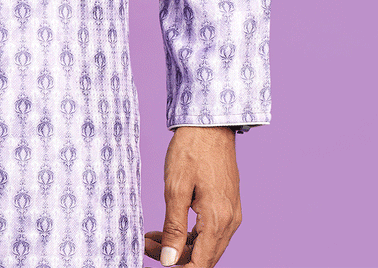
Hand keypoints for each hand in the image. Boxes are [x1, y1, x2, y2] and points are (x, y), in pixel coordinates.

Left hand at [144, 126, 240, 266]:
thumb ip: (174, 228)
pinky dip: (191, 234)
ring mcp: (231, 213)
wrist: (210, 123)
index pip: (201, 265)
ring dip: (181, 246)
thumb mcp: (175, 188)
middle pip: (204, 257)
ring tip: (152, 236)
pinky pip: (211, 231)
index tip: (154, 260)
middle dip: (174, 257)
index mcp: (217, 220)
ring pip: (207, 246)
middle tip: (146, 244)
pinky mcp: (228, 205)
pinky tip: (169, 227)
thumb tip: (169, 261)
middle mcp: (230, 222)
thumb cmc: (191, 149)